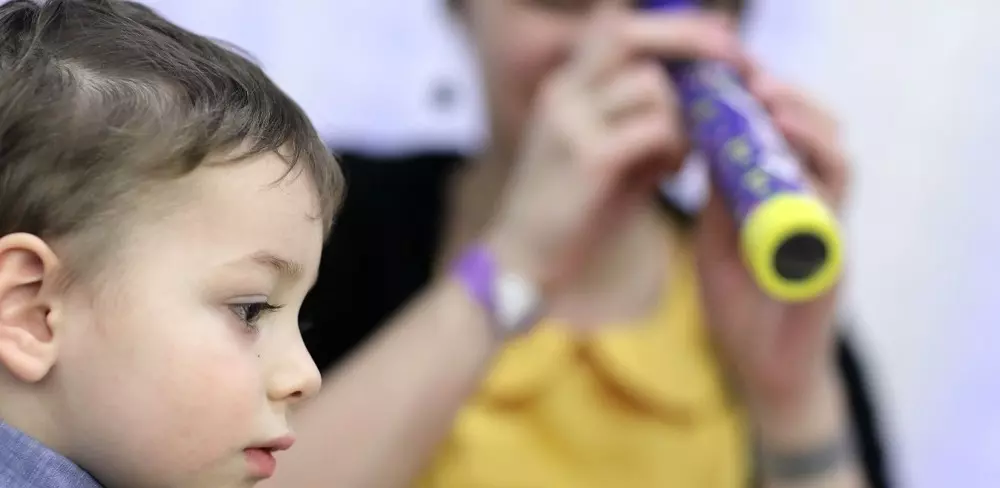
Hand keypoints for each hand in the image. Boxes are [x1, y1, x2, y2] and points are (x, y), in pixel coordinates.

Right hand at [488, 7, 747, 294]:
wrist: (521, 263)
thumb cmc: (572, 214)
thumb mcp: (607, 154)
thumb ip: (645, 120)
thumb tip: (703, 93)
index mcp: (566, 87)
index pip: (618, 27)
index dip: (673, 27)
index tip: (720, 44)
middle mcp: (562, 93)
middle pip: (629, 33)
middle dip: (690, 39)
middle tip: (734, 64)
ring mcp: (570, 123)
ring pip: (651, 84)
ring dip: (684, 116)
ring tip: (681, 157)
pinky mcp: (587, 158)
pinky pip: (655, 128)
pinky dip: (676, 148)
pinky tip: (671, 177)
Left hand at [696, 73, 850, 415]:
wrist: (759, 368)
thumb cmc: (737, 307)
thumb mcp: (714, 243)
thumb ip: (716, 201)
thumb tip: (703, 144)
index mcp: (781, 200)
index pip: (788, 139)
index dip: (770, 106)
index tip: (739, 82)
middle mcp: (811, 208)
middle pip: (821, 139)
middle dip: (793, 105)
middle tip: (759, 86)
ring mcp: (826, 231)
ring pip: (837, 163)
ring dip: (808, 129)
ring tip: (773, 108)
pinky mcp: (832, 259)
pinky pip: (835, 208)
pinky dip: (818, 176)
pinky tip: (791, 156)